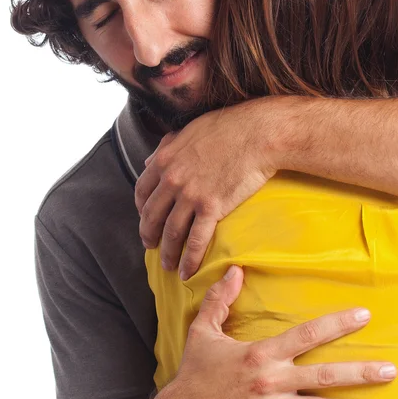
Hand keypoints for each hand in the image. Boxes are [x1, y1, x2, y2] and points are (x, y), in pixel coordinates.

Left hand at [135, 99, 278, 279]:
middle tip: (151, 246)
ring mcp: (191, 195)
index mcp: (165, 160)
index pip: (142, 191)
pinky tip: (187, 271)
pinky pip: (196, 240)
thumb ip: (167, 146)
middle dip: (149, 235)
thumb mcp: (189, 131)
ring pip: (171, 232)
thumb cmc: (227, 127)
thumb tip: (150, 160)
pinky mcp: (211, 207)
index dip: (141, 209)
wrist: (256, 135)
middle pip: (152, 215)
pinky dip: (189, 259)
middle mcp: (172, 180)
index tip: (146, 217)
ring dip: (167, 252)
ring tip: (168, 265)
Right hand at [153, 266, 396, 398]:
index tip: (363, 315)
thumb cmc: (195, 374)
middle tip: (390, 369)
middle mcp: (273, 383)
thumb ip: (220, 300)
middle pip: (325, 377)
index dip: (337, 323)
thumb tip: (235, 270)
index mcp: (261, 355)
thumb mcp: (203, 332)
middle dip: (361, 373)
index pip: (307, 335)